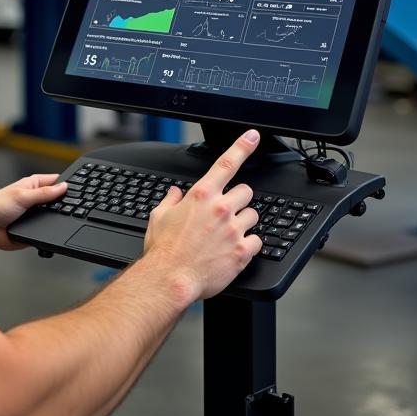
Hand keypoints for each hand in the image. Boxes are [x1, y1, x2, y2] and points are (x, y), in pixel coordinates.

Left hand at [0, 174, 68, 251]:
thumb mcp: (23, 196)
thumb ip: (44, 193)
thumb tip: (63, 186)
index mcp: (33, 185)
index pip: (55, 181)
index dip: (66, 184)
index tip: (79, 188)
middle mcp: (36, 199)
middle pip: (57, 200)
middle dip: (64, 204)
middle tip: (73, 206)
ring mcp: (36, 215)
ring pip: (54, 217)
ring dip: (56, 218)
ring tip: (59, 219)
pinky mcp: (35, 229)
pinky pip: (47, 230)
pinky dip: (50, 231)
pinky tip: (51, 231)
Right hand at [142, 129, 261, 303]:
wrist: (170, 279)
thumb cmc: (163, 250)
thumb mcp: (159, 217)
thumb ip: (170, 201)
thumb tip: (175, 194)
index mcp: (201, 195)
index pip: (227, 163)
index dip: (243, 146)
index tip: (254, 136)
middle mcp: (221, 209)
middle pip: (246, 191)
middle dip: (238, 200)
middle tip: (227, 212)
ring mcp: (233, 230)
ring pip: (254, 215)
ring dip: (244, 222)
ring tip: (229, 234)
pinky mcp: (242, 251)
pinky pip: (257, 241)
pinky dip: (249, 245)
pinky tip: (234, 250)